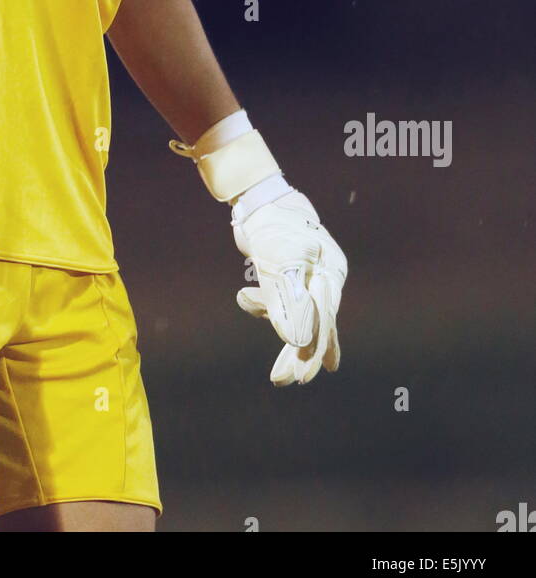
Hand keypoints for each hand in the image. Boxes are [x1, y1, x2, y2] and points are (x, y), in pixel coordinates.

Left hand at [231, 189, 346, 385]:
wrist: (256, 196)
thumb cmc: (271, 226)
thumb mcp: (280, 264)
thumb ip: (288, 302)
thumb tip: (298, 341)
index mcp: (330, 273)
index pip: (324, 320)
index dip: (314, 350)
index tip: (303, 376)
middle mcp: (322, 275)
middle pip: (315, 322)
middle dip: (300, 353)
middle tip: (287, 380)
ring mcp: (306, 273)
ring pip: (298, 314)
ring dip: (283, 336)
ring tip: (278, 372)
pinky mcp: (286, 270)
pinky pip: (280, 299)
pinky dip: (266, 306)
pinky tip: (247, 297)